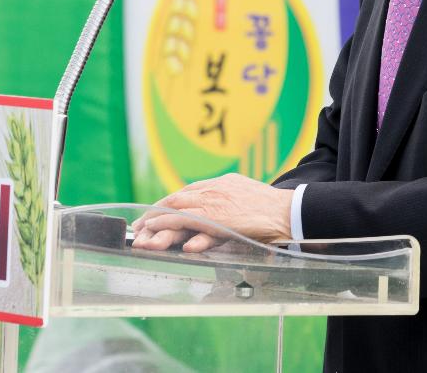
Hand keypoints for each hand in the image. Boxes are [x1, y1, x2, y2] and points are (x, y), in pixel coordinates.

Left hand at [131, 173, 294, 252]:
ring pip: (179, 213)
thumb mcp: (240, 196)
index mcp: (217, 185)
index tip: (150, 215)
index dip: (164, 205)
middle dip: (153, 215)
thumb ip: (223, 199)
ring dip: (158, 225)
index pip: (183, 194)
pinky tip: (171, 242)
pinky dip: (182, 231)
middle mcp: (213, 192)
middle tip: (138, 228)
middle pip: (174, 201)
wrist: (288, 209)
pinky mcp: (223, 220)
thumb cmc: (268, 207)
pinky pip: (196, 225)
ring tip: (143, 237)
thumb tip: (211, 209)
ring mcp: (217, 205)